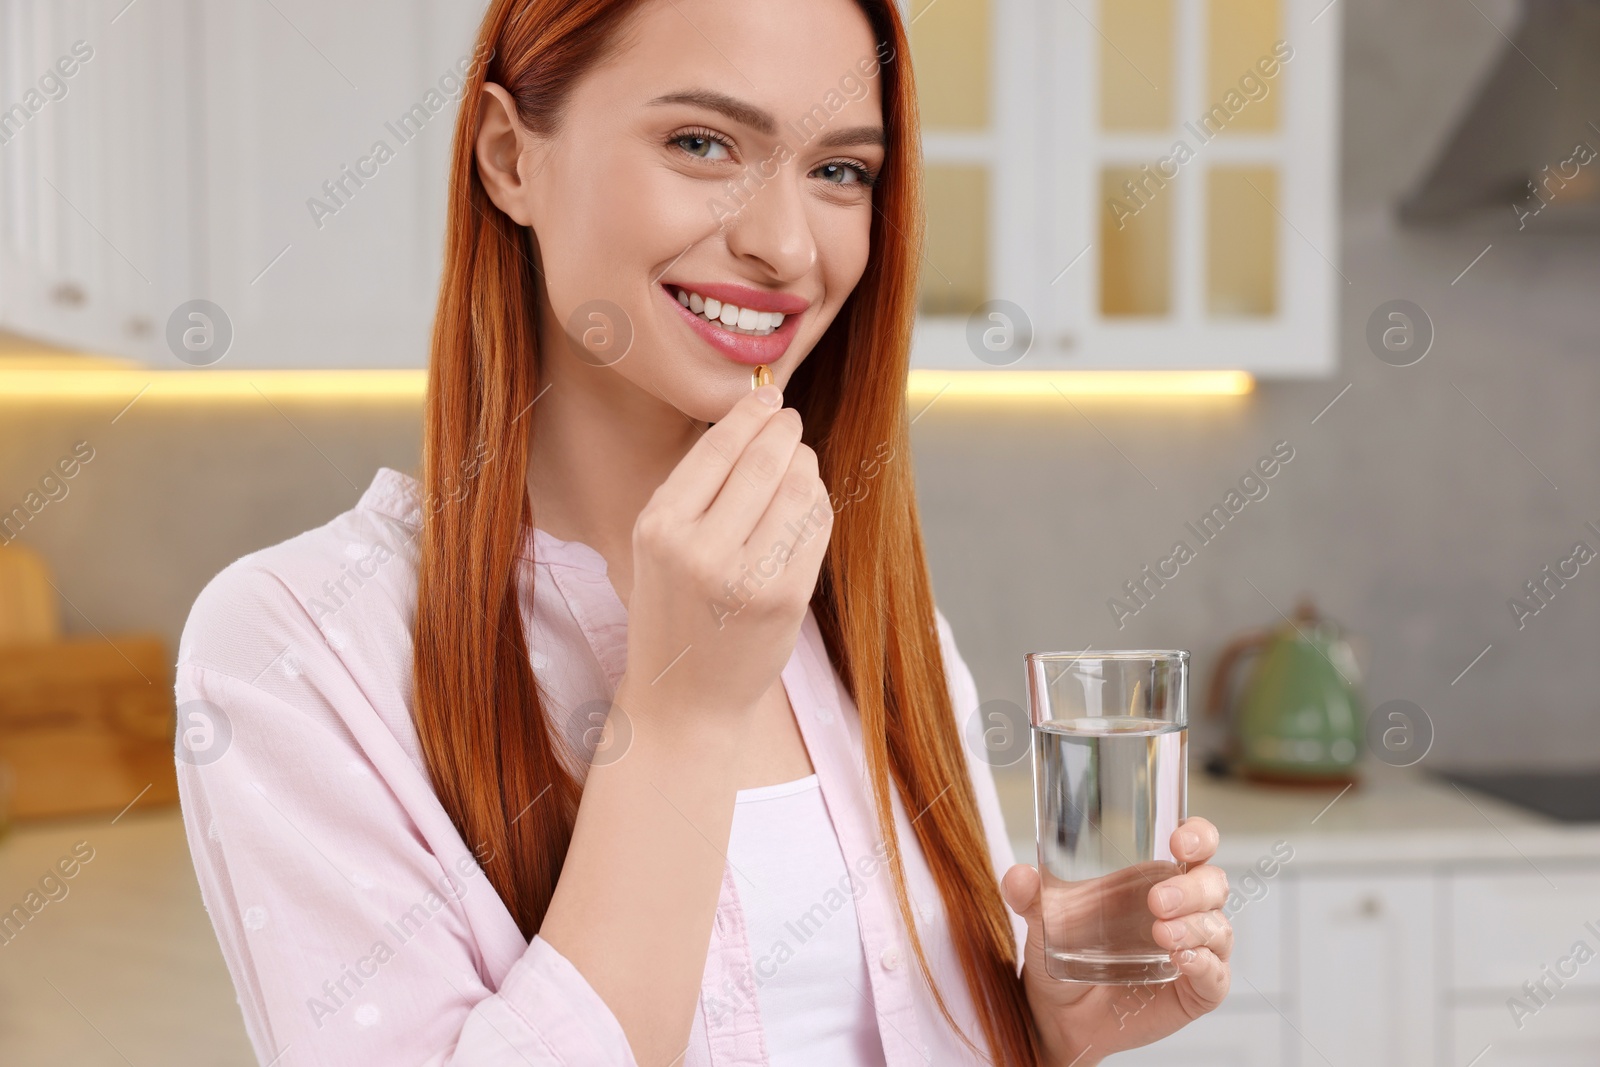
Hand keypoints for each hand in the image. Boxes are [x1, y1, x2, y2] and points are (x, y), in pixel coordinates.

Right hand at [617, 385, 831, 733]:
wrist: (685, 699)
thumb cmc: (675, 613)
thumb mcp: (659, 545)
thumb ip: (698, 488)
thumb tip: (757, 417)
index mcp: (658, 527)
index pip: (718, 448)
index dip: (751, 414)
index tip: (768, 396)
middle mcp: (699, 550)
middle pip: (764, 461)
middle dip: (785, 432)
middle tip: (790, 421)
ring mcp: (747, 577)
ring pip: (799, 488)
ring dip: (806, 467)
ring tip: (798, 466)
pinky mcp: (786, 599)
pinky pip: (817, 527)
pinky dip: (818, 506)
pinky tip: (805, 508)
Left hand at [1001, 817, 1231, 1065]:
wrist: (1058, 1014)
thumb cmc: (1061, 954)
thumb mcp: (1041, 920)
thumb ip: (1028, 896)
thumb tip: (1018, 876)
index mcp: (1154, 879)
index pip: (1196, 845)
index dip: (1199, 835)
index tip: (1181, 840)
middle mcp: (1183, 910)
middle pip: (1213, 883)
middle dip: (1193, 888)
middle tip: (1157, 900)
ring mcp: (1194, 950)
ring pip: (1218, 928)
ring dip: (1196, 927)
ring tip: (1162, 934)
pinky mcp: (1195, 991)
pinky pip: (1216, 976)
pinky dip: (1205, 965)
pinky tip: (1182, 960)